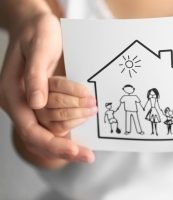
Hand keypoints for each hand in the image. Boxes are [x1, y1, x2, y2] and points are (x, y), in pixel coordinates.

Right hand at [0, 13, 94, 163]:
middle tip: (89, 155)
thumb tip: (36, 104)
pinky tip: (87, 121)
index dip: (52, 144)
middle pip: (42, 136)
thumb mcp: (38, 47)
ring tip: (94, 110)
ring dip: (75, 123)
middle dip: (67, 146)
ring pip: (54, 127)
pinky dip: (74, 120)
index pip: (30, 130)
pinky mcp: (47, 101)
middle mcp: (22, 104)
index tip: (74, 151)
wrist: (38, 26)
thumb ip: (35, 75)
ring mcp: (34, 104)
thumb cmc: (37, 32)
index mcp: (12, 95)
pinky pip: (60, 119)